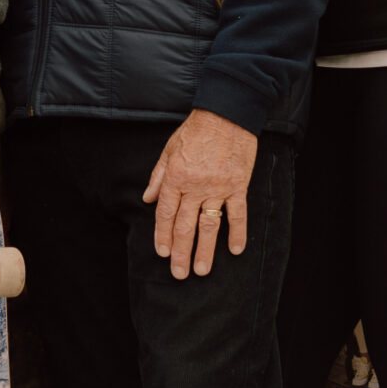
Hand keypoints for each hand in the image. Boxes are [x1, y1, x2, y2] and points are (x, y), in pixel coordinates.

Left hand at [142, 108, 255, 277]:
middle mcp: (195, 186)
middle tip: (179, 274)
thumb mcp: (169, 149)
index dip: (163, 234)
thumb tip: (148, 199)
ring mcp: (218, 187)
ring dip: (205, 250)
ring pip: (209, 225)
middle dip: (181, 252)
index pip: (166, 212)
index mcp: (176, 176)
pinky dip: (237, 232)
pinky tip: (235, 250)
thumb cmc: (196, 129)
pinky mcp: (238, 185)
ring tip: (201, 270)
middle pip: (186, 225)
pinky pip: (238, 214)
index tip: (162, 253)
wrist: (226, 113)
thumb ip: (158, 176)